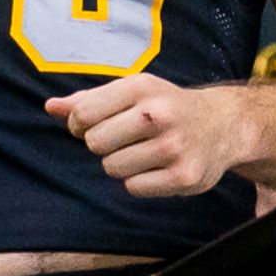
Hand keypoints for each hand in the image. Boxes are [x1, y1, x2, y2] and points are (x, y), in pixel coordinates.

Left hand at [47, 76, 261, 196]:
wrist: (224, 125)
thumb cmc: (166, 106)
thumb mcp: (132, 92)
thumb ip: (89, 100)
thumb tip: (50, 107)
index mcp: (141, 87)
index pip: (84, 114)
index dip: (80, 125)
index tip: (93, 126)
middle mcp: (158, 114)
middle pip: (95, 143)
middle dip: (103, 145)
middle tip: (124, 139)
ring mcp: (173, 146)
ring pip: (112, 168)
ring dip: (121, 164)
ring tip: (143, 152)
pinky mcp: (184, 176)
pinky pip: (134, 188)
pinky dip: (139, 182)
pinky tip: (158, 168)